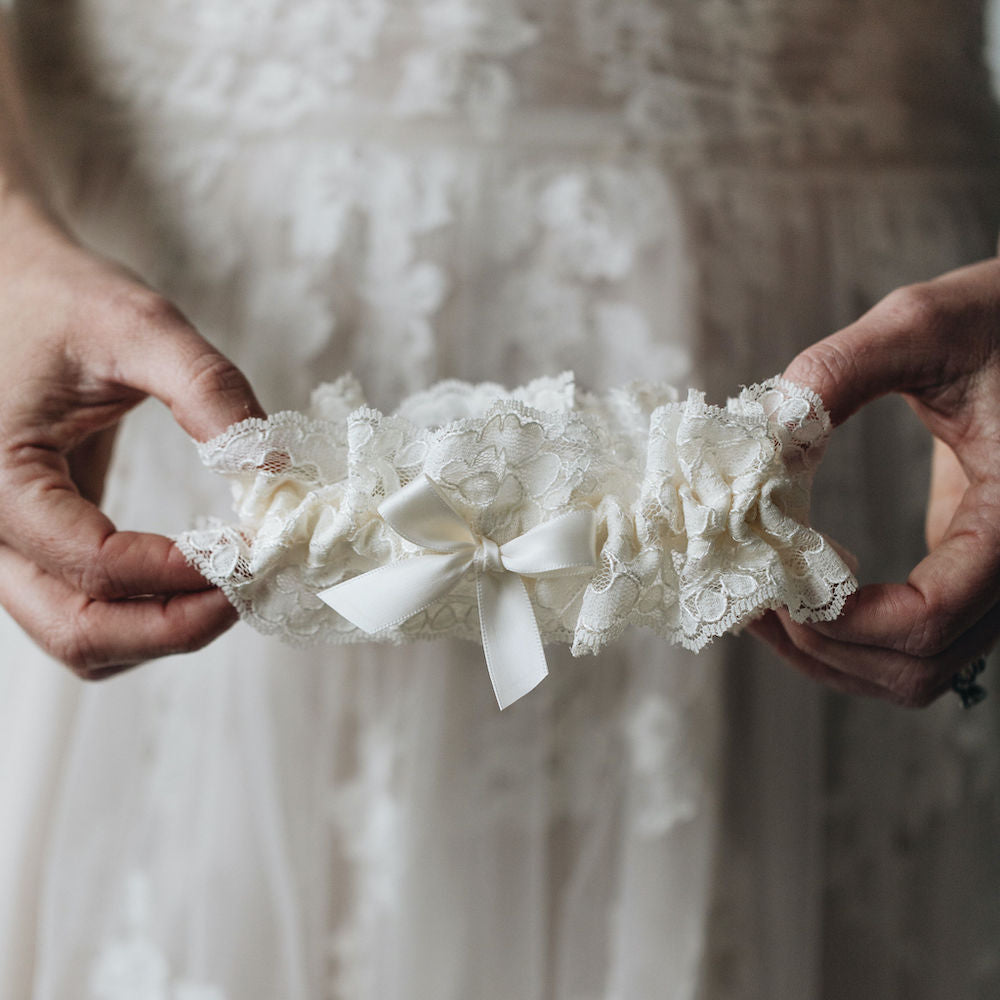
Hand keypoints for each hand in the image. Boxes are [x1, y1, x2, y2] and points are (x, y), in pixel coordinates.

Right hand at [0, 194, 264, 678]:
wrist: (10, 285)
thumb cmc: (63, 299)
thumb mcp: (139, 325)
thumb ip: (209, 391)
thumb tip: (275, 472)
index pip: (93, 563)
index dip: (183, 571)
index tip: (256, 550)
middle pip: (78, 631)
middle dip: (176, 625)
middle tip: (252, 587)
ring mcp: (8, 545)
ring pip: (80, 636)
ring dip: (162, 630)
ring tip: (233, 584)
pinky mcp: (38, 543)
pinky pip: (85, 610)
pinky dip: (146, 613)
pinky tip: (201, 575)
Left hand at [749, 257, 999, 706]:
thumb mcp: (924, 325)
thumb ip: (840, 371)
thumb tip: (764, 434)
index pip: (931, 618)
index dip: (841, 619)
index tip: (775, 581)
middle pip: (916, 666)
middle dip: (822, 645)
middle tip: (749, 600)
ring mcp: (995, 580)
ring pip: (914, 670)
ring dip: (829, 653)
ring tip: (759, 604)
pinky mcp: (971, 570)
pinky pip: (912, 638)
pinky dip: (849, 636)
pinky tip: (795, 591)